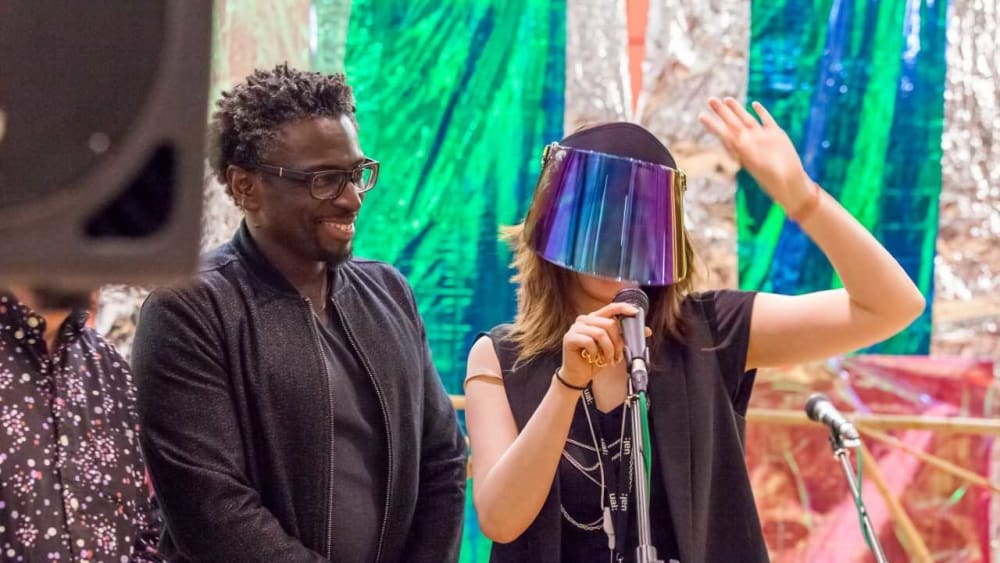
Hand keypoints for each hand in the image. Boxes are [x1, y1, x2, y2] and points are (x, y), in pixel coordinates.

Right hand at [559, 302, 639, 387]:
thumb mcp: (614, 347)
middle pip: (609, 323)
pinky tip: (593, 357)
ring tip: (608, 359)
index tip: (635, 312)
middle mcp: (584, 320)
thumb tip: (646, 330)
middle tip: (618, 355)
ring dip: (608, 349)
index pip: (611, 307)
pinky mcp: (570, 338)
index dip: (624, 308)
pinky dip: (595, 352)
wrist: (578, 375)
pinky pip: (589, 342)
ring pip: (600, 333)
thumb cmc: (594, 359)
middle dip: (618, 342)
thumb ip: (626, 337)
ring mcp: (576, 328)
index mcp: (595, 318)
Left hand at [699, 97, 813, 211]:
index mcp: (743, 151)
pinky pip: (767, 121)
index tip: (701, 116)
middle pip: (733, 123)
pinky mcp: (777, 135)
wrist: (789, 183)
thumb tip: (741, 145)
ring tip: (726, 99)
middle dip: (722, 112)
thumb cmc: (775, 181)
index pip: (724, 135)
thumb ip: (751, 156)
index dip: (713, 125)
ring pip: (747, 119)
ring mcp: (763, 138)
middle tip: (710, 99)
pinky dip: (761, 112)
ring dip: (737, 109)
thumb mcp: (761, 168)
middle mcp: (751, 142)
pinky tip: (754, 104)